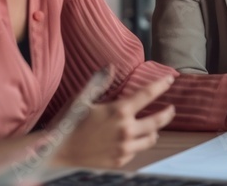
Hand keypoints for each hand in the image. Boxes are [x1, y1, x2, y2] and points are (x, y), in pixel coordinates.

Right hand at [55, 76, 176, 168]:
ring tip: (153, 128)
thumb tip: (111, 66)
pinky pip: (136, 152)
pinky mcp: (120, 161)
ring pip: (151, 139)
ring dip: (154, 132)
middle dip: (167, 113)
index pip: (148, 94)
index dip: (161, 85)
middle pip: (158, 120)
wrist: (56, 152)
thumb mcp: (82, 99)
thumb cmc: (67, 123)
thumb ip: (99, 82)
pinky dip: (137, 145)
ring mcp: (124, 148)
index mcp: (119, 111)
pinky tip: (132, 142)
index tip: (170, 80)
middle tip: (171, 109)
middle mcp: (126, 130)